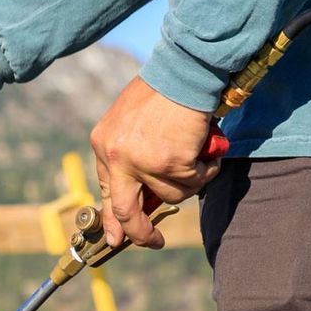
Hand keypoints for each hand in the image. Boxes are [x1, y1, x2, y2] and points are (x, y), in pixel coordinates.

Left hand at [89, 77, 220, 248]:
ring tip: (199, 156)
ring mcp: (141, 162)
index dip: (115, 217)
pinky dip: (206, 169)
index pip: (107, 190)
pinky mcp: (170, 163)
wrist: (185, 69)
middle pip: (125, 211)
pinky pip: (193, 182)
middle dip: (140, 233)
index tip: (119, 236)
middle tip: (154, 241)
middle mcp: (116, 156)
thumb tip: (141, 191)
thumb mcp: (132, 119)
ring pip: (170, 195)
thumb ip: (131, 151)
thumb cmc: (165, 88)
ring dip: (190, 181)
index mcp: (103, 144)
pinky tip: (207, 150)